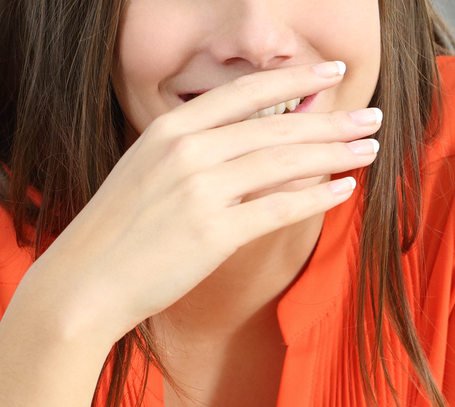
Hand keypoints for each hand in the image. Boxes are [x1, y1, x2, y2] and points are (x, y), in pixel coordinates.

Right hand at [10, 61, 382, 346]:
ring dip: (333, 153)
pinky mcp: (213, 233)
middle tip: (372, 117)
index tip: (332, 74)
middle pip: (275, 127)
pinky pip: (277, 208)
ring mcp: (200, 191)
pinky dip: (315, 197)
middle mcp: (187, 152)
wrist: (82, 283)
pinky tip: (344, 189)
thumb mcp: (145, 174)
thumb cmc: (115, 235)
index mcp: (169, 131)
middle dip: (331, 120)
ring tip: (369, 148)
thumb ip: (190, 154)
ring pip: (283, 163)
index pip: (245, 95)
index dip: (295, 81)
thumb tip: (243, 147)